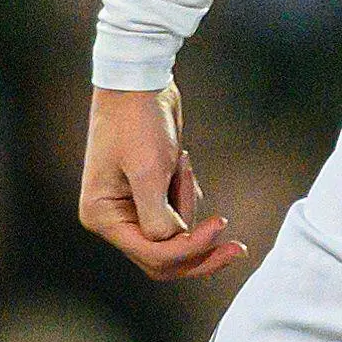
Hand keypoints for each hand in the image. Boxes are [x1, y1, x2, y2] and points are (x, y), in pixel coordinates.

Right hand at [80, 83, 249, 280]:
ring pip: (174, 239)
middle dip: (200, 251)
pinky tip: (182, 165)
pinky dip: (189, 198)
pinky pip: (178, 215)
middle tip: (237, 248)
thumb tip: (176, 243)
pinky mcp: (149, 196)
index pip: (153, 255)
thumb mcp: (149, 172)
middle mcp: (114, 219)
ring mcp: (131, 209)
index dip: (190, 249)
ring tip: (182, 164)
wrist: (140, 82)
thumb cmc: (138, 122)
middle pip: (163, 259)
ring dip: (190, 209)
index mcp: (103, 217)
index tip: (221, 228)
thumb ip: (159, 219)